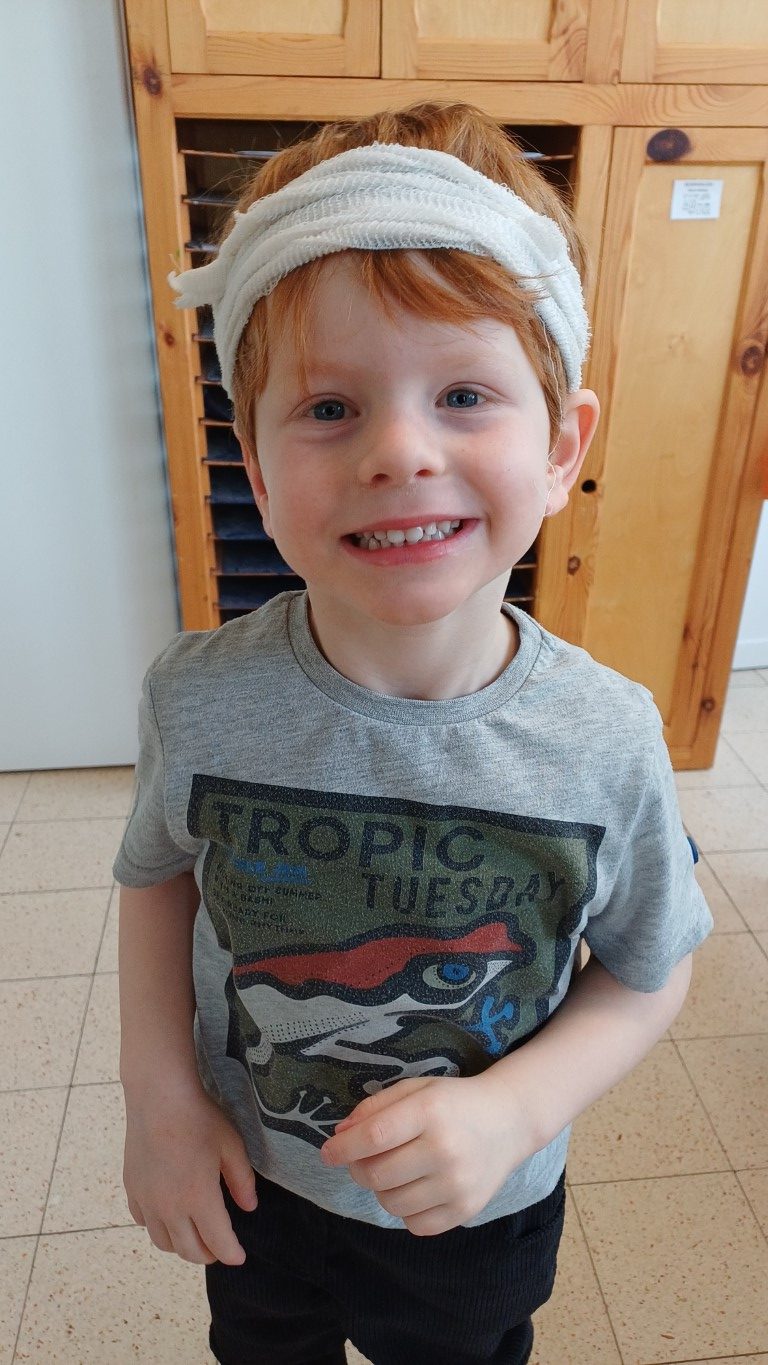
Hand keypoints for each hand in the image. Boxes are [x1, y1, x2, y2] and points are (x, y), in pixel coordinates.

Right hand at [123, 1080, 256, 1264]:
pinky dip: (158, 1227)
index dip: (232, 1254)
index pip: (218, 1242)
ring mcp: (147, 1201)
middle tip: (219, 1248)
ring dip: (182, 1246)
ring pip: (163, 1243)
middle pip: (189, 1251)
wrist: (158, 1097)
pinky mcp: (132, 1190)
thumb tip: (249, 1208)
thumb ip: (242, 1181)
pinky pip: (144, 1223)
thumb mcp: (231, 1146)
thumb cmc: (199, 1118)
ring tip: (195, 1236)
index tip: (239, 1257)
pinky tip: (168, 1215)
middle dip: (208, 1255)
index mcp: (198, 1198)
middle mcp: (170, 1207)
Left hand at [319, 1073, 538, 1235]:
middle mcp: (444, 1150)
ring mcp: (457, 1184)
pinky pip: (414, 1224)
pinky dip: (405, 1210)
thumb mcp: (416, 1088)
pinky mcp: (465, 1210)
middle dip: (358, 1169)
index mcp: (430, 1111)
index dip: (343, 1148)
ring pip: (391, 1203)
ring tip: (394, 1171)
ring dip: (381, 1189)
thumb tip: (340, 1136)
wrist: (508, 1121)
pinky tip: (416, 1188)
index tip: (327, 1152)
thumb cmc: (454, 1101)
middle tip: (362, 1160)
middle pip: (377, 1175)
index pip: (374, 1137)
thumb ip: (375, 1108)